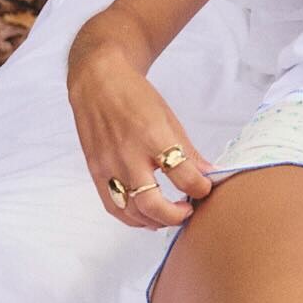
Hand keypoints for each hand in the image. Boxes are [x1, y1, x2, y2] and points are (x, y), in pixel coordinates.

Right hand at [68, 44, 214, 231]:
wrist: (98, 81)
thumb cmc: (136, 96)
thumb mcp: (169, 118)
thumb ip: (188, 150)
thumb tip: (208, 175)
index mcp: (152, 135)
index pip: (182, 174)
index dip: (200, 188)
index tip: (205, 188)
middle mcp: (127, 154)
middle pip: (152, 203)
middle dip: (176, 215)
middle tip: (189, 210)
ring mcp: (108, 166)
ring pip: (131, 212)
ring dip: (154, 221)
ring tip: (170, 215)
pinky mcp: (95, 172)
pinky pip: (112, 207)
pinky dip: (131, 218)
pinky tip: (146, 216)